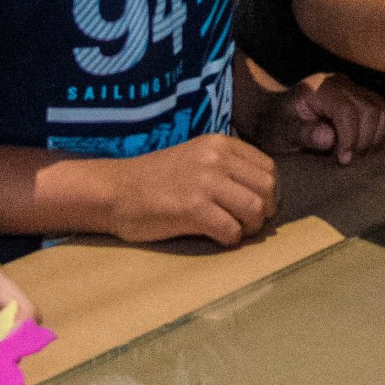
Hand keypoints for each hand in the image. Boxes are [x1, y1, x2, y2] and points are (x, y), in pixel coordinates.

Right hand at [99, 135, 278, 244]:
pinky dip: (230, 240)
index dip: (269, 193)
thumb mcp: (196, 157)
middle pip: (267, 188)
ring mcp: (204, 182)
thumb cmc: (155, 180)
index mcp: (220, 144)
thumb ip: (226, 166)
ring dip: (250, 228)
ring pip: (256, 209)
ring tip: (234, 231)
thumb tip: (263, 192)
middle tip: (248, 223)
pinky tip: (216, 238)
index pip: (268, 168)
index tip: (256, 207)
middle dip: (265, 212)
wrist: (116, 191)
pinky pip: (232, 230)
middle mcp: (216, 158)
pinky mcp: (192, 208)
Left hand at [251, 73, 384, 164]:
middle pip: (370, 110)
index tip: (342, 160)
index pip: (347, 110)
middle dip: (363, 141)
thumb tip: (328, 137)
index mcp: (321, 88)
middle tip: (347, 161)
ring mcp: (357, 90)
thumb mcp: (280, 132)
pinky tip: (366, 149)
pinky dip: (382, 134)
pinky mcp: (366, 100)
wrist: (276, 114)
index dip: (350, 138)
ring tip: (357, 155)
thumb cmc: (276, 124)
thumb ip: (302, 133)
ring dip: (376, 138)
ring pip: (384, 111)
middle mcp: (343, 84)